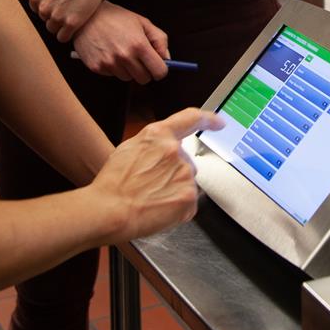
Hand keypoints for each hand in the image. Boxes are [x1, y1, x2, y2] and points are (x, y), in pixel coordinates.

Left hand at [19, 0, 116, 40]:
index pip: (35, 8)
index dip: (46, 3)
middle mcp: (43, 7)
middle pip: (44, 18)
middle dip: (53, 13)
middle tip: (66, 3)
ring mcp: (57, 16)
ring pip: (52, 29)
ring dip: (59, 24)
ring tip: (71, 13)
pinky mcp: (72, 23)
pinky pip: (63, 37)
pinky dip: (67, 34)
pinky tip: (73, 24)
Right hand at [71, 2, 169, 83]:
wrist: (87, 16)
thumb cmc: (117, 18)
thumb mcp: (143, 22)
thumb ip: (160, 40)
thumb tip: (167, 59)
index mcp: (139, 45)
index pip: (159, 72)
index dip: (160, 69)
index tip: (157, 65)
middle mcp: (125, 56)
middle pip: (144, 79)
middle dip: (145, 71)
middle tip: (139, 58)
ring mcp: (110, 63)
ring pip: (128, 78)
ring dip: (128, 70)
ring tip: (121, 52)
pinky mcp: (97, 67)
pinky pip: (113, 75)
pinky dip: (113, 68)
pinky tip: (109, 53)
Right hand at [90, 107, 219, 241]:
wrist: (110, 210)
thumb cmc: (113, 183)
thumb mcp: (129, 149)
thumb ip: (153, 144)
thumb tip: (163, 150)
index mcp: (159, 135)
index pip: (191, 119)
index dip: (208, 120)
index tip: (218, 122)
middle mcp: (175, 151)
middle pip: (186, 162)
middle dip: (174, 173)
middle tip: (151, 185)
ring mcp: (184, 174)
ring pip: (186, 183)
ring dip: (174, 190)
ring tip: (150, 198)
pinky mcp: (188, 197)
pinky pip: (188, 202)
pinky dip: (176, 208)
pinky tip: (158, 208)